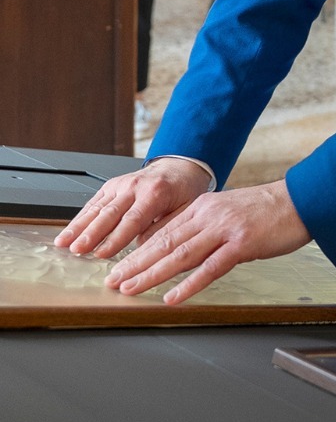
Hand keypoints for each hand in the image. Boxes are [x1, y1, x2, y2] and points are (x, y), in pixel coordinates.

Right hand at [55, 157, 211, 259]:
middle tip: (77, 250)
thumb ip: (165, 227)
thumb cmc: (183, 191)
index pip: (133, 219)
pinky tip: (68, 232)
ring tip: (64, 243)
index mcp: (155, 193)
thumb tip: (143, 247)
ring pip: (97, 208)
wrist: (179, 167)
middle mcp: (135, 186)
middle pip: (110, 213)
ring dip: (79, 227)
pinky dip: (79, 218)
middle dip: (91, 234)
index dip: (116, 238)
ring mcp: (121, 184)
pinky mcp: (111, 186)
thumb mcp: (186, 209)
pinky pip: (93, 203)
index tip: (102, 254)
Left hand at [102, 181, 310, 304]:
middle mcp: (209, 215)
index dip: (137, 250)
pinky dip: (189, 284)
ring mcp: (225, 228)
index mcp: (204, 206)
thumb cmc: (268, 210)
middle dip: (134, 264)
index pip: (162, 231)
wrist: (301, 200)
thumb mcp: (229, 212)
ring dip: (151, 274)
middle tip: (112, 281)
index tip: (118, 266)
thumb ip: (204, 227)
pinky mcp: (242, 243)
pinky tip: (173, 297)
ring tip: (130, 288)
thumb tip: (179, 247)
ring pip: (180, 254)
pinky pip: (210, 267)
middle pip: (164, 242)